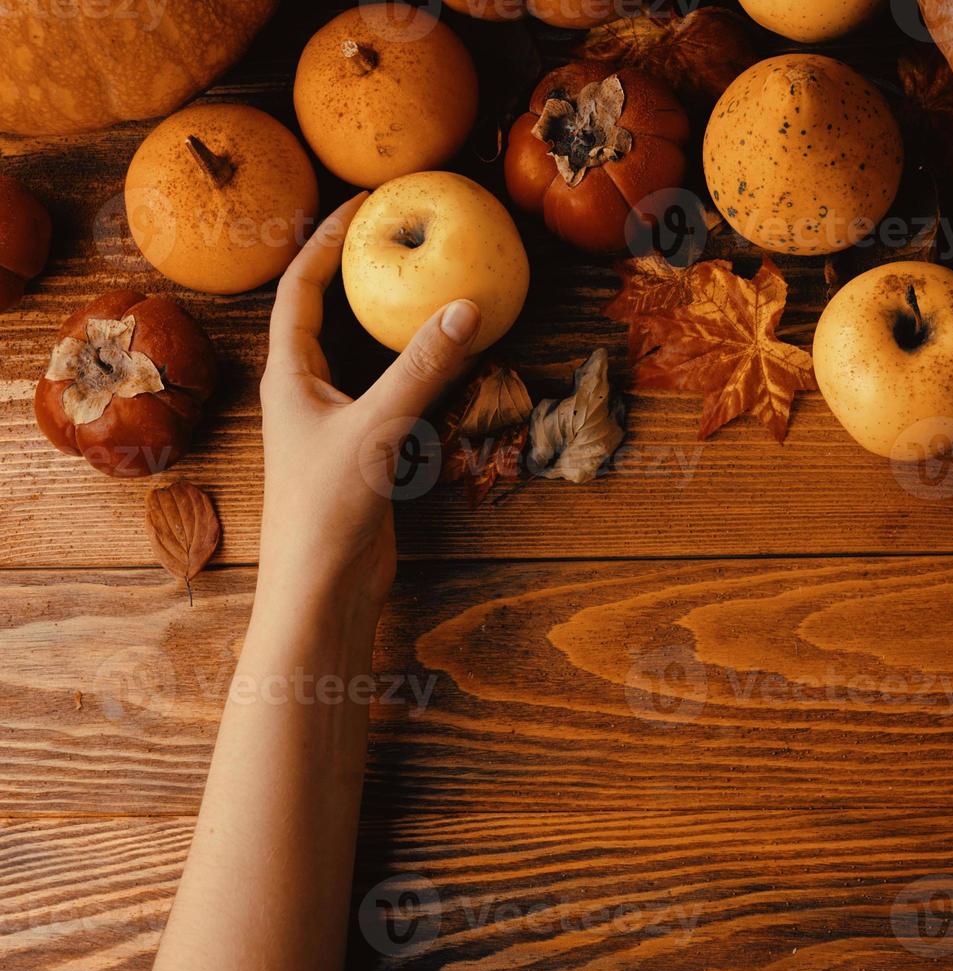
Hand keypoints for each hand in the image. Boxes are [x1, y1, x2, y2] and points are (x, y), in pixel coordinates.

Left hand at [259, 194, 479, 612]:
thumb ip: (423, 369)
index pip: (300, 288)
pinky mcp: (362, 450)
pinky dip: (415, 367)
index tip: (360, 203)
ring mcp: (334, 422)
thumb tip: (467, 306)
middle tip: (398, 234)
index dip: (325, 240)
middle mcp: (306, 391)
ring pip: (360, 354)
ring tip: (426, 284)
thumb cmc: (328, 509)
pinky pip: (388, 390)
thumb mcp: (378, 429)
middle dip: (358, 270)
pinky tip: (448, 360)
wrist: (323, 588)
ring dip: (388, 320)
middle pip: (326, 312)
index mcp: (290, 374)